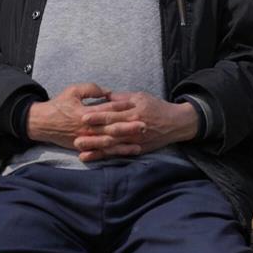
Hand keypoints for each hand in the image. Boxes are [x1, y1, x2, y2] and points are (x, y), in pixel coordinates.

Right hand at [26, 83, 130, 148]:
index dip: (122, 107)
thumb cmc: (58, 105)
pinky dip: (116, 152)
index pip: (107, 109)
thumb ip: (91, 89)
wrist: (41, 123)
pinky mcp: (85, 147)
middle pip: (111, 127)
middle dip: (128, 126)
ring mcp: (86, 139)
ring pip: (109, 142)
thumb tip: (108, 91)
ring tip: (140, 139)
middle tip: (145, 124)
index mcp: (85, 112)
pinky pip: (103, 151)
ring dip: (126, 141)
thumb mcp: (73, 91)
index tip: (135, 105)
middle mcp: (87, 127)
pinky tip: (128, 151)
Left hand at [75, 92, 198, 161]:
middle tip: (76, 137)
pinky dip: (104, 156)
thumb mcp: (141, 97)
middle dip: (93, 135)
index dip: (98, 116)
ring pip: (112, 145)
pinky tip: (91, 157)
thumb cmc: (157, 107)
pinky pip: (118, 154)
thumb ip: (123, 98)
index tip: (83, 117)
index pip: (113, 114)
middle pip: (110, 132)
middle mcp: (133, 128)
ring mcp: (135, 141)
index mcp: (133, 113)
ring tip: (80, 149)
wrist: (176, 123)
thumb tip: (106, 95)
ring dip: (96, 148)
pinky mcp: (136, 150)